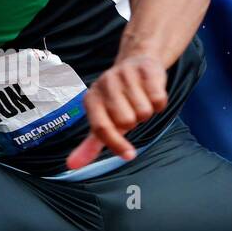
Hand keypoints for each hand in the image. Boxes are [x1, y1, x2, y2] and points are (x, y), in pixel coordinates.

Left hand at [66, 55, 167, 170]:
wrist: (136, 64)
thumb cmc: (118, 100)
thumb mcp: (103, 120)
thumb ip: (89, 145)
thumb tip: (72, 165)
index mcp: (91, 99)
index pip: (101, 128)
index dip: (116, 144)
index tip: (130, 155)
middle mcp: (104, 84)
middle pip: (126, 121)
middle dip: (134, 121)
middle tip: (131, 111)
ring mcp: (124, 74)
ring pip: (144, 111)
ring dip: (147, 111)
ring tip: (141, 100)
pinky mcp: (145, 69)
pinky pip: (158, 99)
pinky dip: (159, 103)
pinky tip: (151, 93)